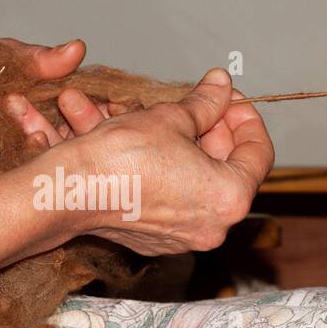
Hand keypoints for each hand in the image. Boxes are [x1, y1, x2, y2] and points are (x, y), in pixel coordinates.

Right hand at [48, 68, 274, 254]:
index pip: (258, 153)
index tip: (229, 99)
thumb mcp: (170, 117)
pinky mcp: (154, 239)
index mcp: (230, 198)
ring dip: (181, 146)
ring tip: (163, 117)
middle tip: (199, 105)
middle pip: (225, 168)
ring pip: (192, 181)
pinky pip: (168, 197)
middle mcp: (212, 227)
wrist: (68, 191)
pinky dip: (162, 170)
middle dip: (211, 131)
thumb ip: (205, 103)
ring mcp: (182, 237)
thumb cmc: (119, 159)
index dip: (245, 117)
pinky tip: (145, 143)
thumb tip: (220, 87)